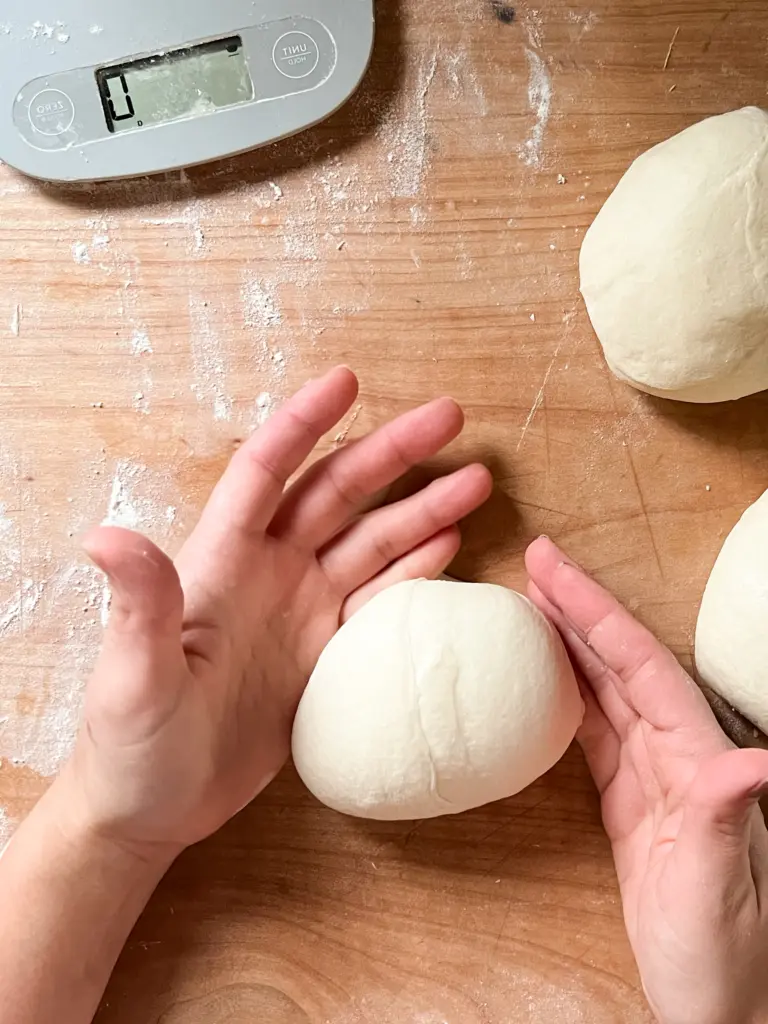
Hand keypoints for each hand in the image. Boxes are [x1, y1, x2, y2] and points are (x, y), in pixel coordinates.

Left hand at [55, 367, 491, 861]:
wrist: (155, 805)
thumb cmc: (130, 742)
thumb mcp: (133, 676)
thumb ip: (139, 605)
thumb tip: (107, 535)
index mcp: (221, 561)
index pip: (265, 473)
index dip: (304, 425)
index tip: (346, 381)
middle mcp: (267, 571)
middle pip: (337, 494)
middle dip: (393, 454)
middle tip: (450, 417)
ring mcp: (300, 609)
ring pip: (370, 542)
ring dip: (421, 510)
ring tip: (475, 480)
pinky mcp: (325, 649)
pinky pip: (379, 598)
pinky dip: (416, 570)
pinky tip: (450, 546)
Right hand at [526, 537, 767, 1023]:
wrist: (716, 1004)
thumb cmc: (725, 957)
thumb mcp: (719, 893)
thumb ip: (726, 822)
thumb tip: (751, 760)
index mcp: (699, 761)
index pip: (643, 666)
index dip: (598, 612)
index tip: (554, 569)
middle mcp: (679, 755)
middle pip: (623, 662)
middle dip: (578, 608)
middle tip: (534, 563)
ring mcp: (653, 775)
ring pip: (606, 688)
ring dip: (570, 643)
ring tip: (529, 604)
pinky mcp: (630, 800)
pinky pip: (595, 730)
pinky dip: (567, 695)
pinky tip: (544, 677)